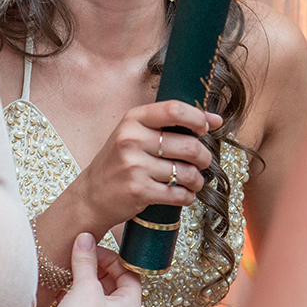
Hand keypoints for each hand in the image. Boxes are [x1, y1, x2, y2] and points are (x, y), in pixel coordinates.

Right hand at [44, 233, 141, 306]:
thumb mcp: (85, 287)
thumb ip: (86, 260)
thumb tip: (85, 238)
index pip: (129, 273)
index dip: (112, 258)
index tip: (94, 249)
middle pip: (113, 283)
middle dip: (95, 267)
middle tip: (80, 256)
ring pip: (95, 294)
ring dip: (82, 280)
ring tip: (68, 269)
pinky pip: (81, 306)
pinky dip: (71, 295)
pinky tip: (59, 289)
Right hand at [71, 100, 222, 234]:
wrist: (91, 195)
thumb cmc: (119, 161)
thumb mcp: (135, 134)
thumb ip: (170, 124)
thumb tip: (215, 119)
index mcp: (133, 120)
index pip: (174, 110)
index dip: (198, 118)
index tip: (205, 128)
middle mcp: (132, 140)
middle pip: (189, 145)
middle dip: (204, 157)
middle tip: (202, 162)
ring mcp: (134, 167)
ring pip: (188, 173)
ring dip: (197, 180)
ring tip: (193, 181)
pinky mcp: (139, 191)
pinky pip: (180, 194)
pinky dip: (188, 197)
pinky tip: (183, 194)